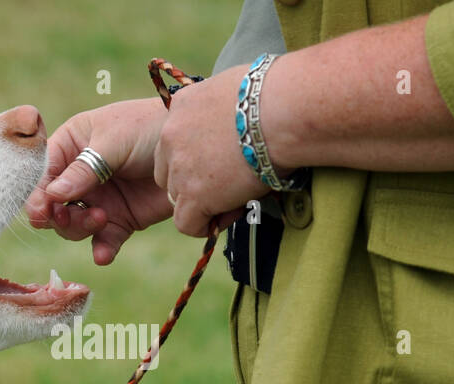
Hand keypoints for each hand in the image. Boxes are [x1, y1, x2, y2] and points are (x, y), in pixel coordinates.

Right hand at [25, 99, 174, 264]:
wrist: (196, 147)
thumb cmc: (150, 128)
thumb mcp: (114, 140)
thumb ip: (84, 168)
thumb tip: (53, 195)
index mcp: (71, 146)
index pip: (42, 174)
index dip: (37, 194)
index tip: (42, 211)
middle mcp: (79, 176)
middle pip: (52, 206)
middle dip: (58, 215)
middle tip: (69, 215)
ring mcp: (99, 200)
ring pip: (73, 227)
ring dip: (80, 228)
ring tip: (102, 219)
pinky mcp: (121, 221)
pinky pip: (104, 242)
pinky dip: (102, 250)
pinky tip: (104, 255)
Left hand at [154, 66, 271, 236]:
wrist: (284, 110)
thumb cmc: (279, 93)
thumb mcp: (239, 87)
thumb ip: (229, 104)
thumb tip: (246, 113)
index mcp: (182, 105)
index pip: (175, 140)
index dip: (197, 157)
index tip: (226, 160)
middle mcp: (171, 134)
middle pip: (169, 171)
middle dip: (194, 181)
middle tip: (230, 181)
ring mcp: (180, 166)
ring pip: (177, 197)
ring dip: (204, 202)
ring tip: (238, 196)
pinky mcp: (195, 193)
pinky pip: (186, 224)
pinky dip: (205, 225)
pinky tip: (229, 214)